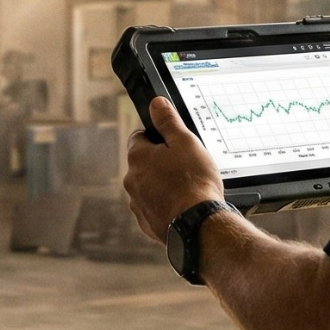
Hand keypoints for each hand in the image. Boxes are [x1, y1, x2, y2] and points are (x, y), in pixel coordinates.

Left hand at [123, 96, 223, 242]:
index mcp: (138, 157)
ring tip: (186, 189)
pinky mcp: (146, 223)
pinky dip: (164, 206)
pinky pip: (153, 208)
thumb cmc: (194, 182)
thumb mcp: (185, 142)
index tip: (172, 144)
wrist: (198, 226)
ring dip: (161, 185)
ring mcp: (137, 203)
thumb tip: (155, 103)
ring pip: (147, 187)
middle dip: (160, 163)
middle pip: (143, 163)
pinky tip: (182, 206)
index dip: (157, 137)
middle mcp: (131, 180)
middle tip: (185, 167)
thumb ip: (168, 121)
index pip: (139, 137)